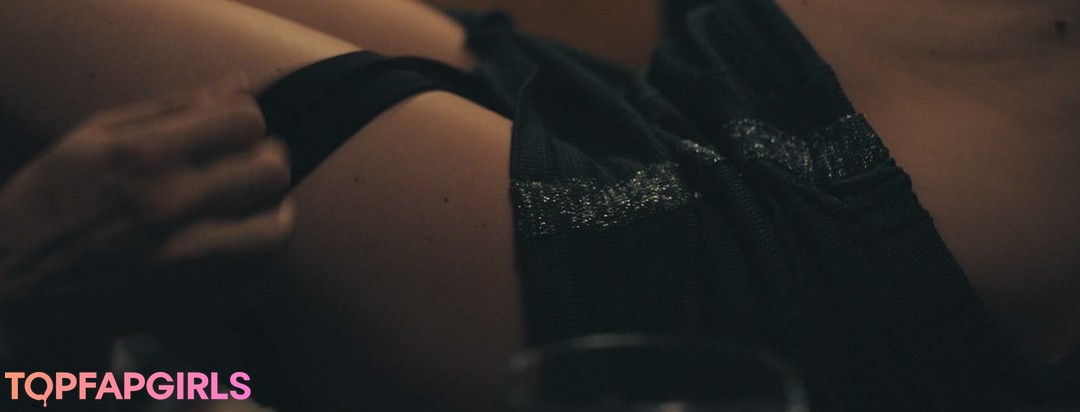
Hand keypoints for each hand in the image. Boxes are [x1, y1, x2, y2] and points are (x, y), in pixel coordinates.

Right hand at [0, 75, 292, 330]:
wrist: (11, 282)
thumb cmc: (52, 201)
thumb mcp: (94, 135)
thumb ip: (174, 107)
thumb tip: (243, 86)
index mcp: (144, 157)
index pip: (246, 122)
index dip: (246, 125)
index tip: (234, 136)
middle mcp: (168, 208)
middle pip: (272, 171)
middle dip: (266, 163)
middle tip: (248, 170)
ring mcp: (182, 263)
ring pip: (277, 229)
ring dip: (272, 214)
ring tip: (252, 210)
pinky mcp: (188, 306)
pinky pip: (260, 281)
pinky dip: (260, 263)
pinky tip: (239, 249)